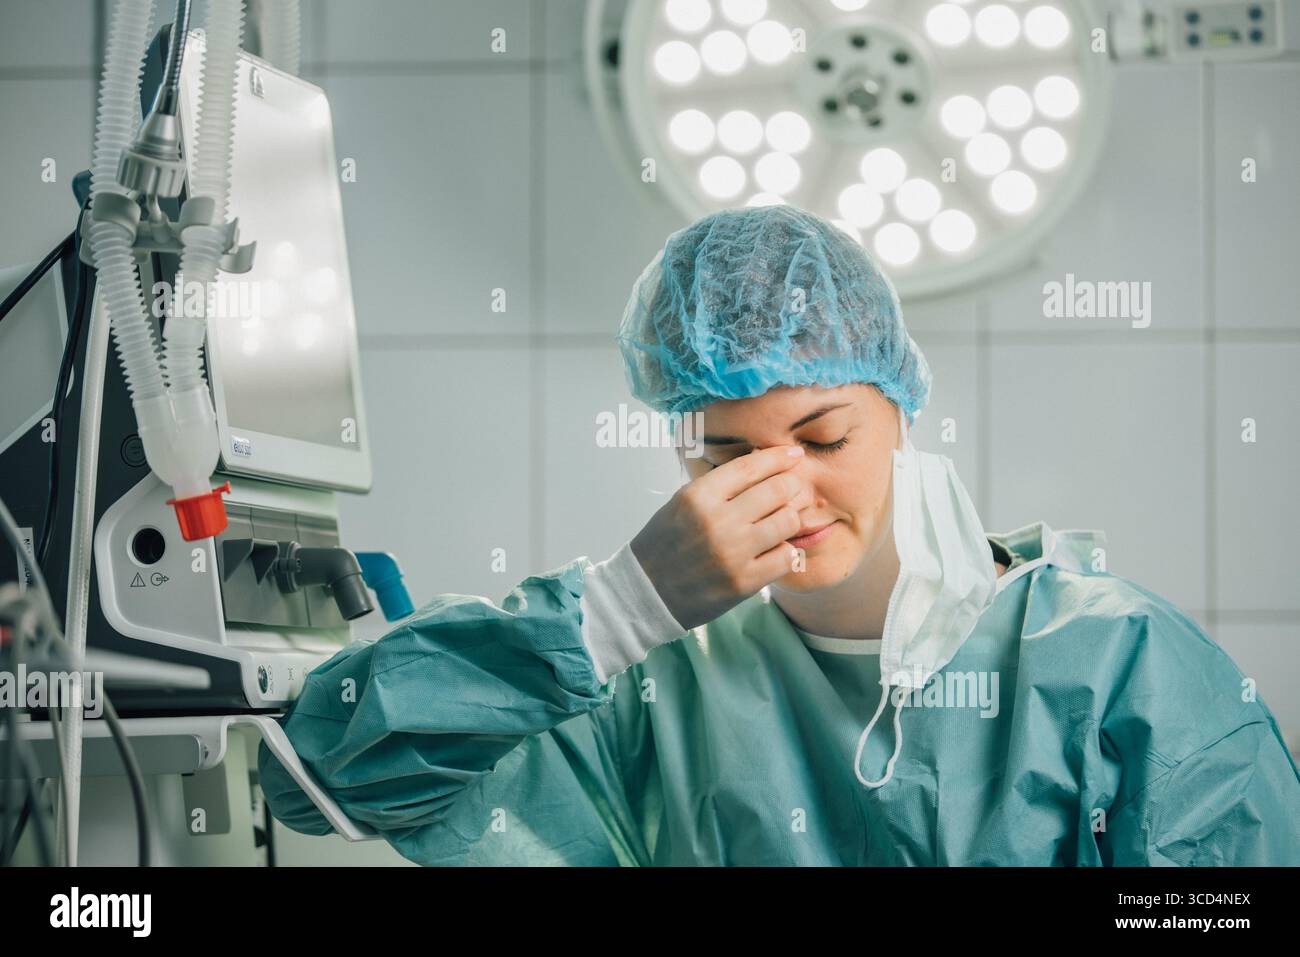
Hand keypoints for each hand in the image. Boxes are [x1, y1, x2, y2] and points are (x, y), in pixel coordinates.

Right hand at [630, 445, 812, 629]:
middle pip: (778, 490)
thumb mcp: (682, 503)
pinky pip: (787, 555)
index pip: (750, 466)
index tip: (794, 455)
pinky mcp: (744, 582)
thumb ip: (720, 485)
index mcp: (698, 496)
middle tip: (794, 490)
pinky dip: (785, 550)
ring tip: (782, 522)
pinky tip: (774, 550)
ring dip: (790, 519)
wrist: (647, 593)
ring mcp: (732, 552)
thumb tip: (764, 465)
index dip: (779, 457)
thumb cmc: (667, 544)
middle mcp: (716, 521)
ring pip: (788, 521)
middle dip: (792, 486)